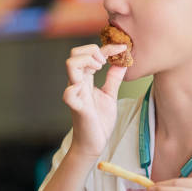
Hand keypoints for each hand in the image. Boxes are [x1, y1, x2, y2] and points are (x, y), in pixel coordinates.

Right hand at [63, 42, 127, 158]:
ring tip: (99, 69)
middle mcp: (78, 83)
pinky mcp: (77, 107)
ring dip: (86, 61)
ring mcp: (76, 94)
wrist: (94, 143)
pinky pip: (69, 94)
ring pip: (70, 65)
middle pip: (75, 54)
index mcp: (86, 79)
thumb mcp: (110, 95)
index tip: (123, 47)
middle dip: (92, 51)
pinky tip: (89, 91)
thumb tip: (122, 61)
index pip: (90, 54)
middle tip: (104, 62)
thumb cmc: (99, 120)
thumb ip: (113, 78)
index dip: (107, 47)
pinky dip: (77, 88)